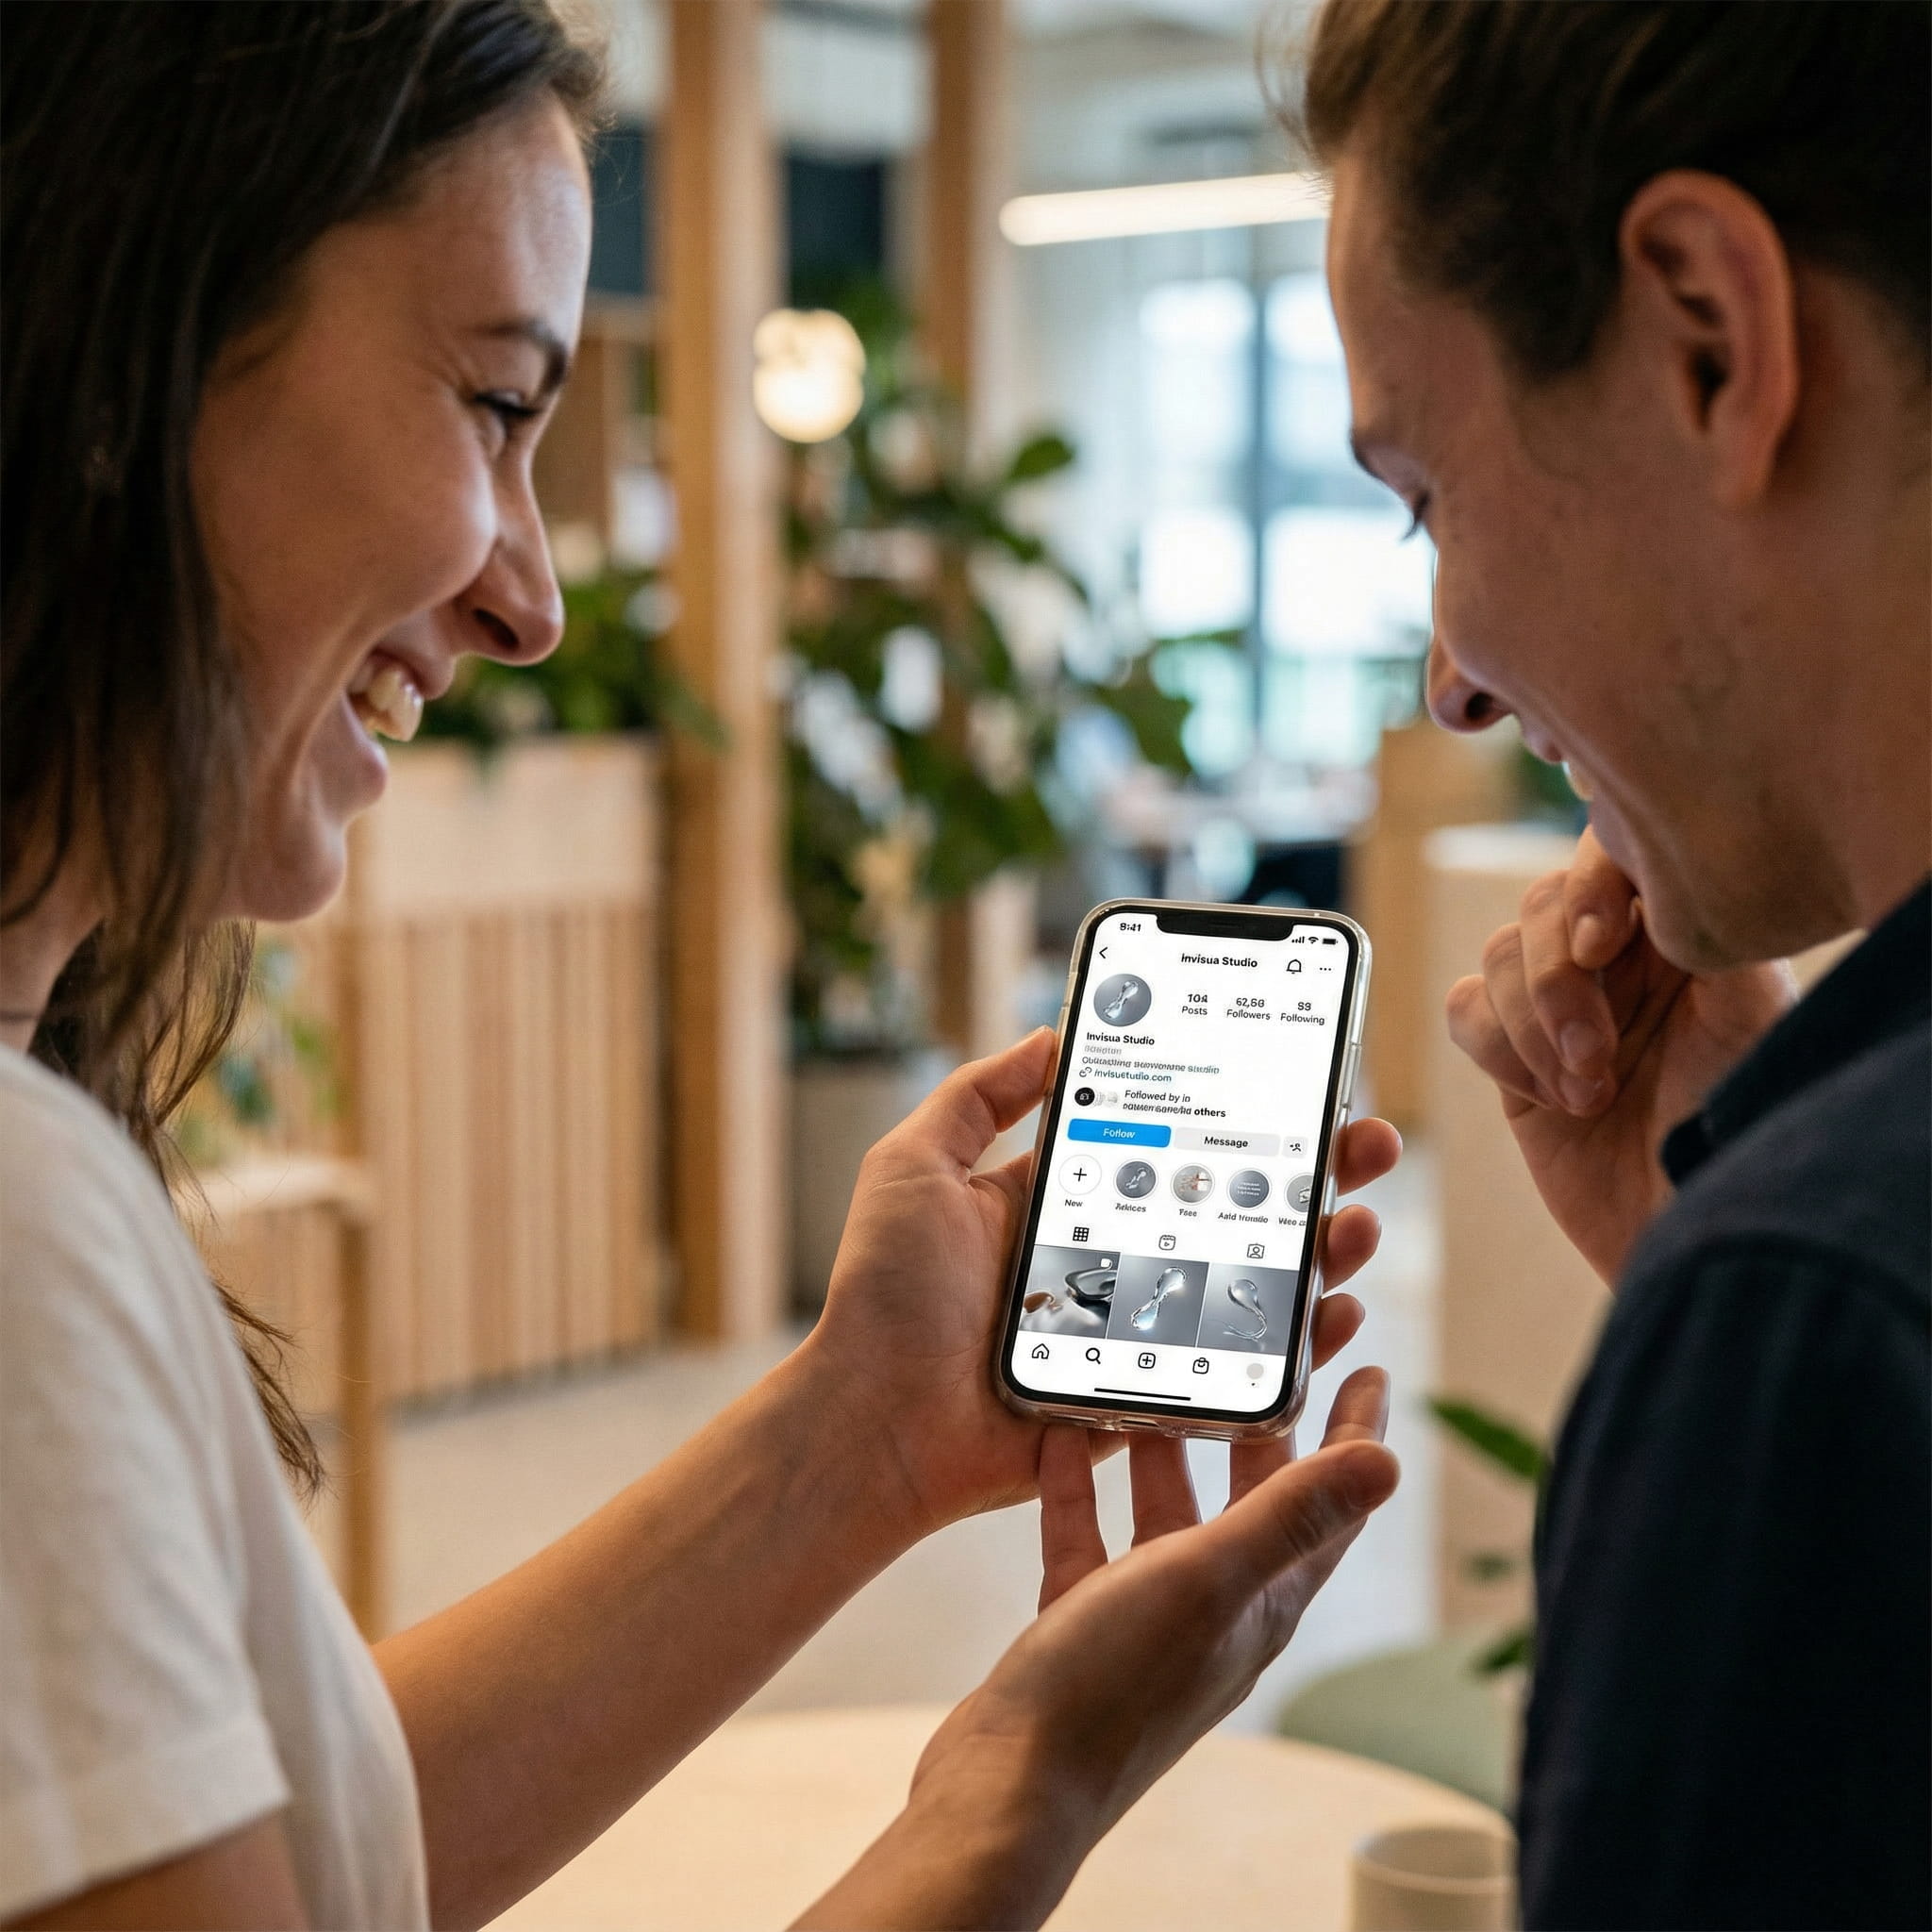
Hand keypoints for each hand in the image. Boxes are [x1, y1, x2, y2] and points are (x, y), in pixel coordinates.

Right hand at [794, 1372, 1398, 1930]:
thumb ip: (1290, 1516)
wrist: (1011, 1781)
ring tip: (1146, 1378)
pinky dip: (1078, 1488)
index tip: (1364, 1368)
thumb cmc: (1113, 1687)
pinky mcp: (1081, 1623)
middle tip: (1246, 1353)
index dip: (1353, 1434)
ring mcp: (1147, 1617)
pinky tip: (1058, 1439)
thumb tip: (1389, 1464)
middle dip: (1253, 1426)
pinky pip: (1088, 1537)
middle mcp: (1215, 1606)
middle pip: (1251, 1499)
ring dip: (1160, 1449)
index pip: (1331, 1504)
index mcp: (1263, 1598)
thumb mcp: (1209, 1579)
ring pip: (1166, 1513)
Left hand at [803, 1028, 1402, 1538]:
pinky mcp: (1150, 1394)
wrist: (874, 1423)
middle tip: (1364, 1144)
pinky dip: (1295, 1346)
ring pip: (1253, 1286)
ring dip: (1319, 1252)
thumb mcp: (915, 1165)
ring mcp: (1138, 1329)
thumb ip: (976, 1096)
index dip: (1237, 1115)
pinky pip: (1238, 1369)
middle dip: (1308, 1176)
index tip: (1300, 1082)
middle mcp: (1112, 1258)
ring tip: (1359, 1222)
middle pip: (1233, 1208)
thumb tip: (1052, 1035)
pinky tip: (1335, 1314)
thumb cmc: (885, 1295)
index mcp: (1066, 1202)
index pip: (1174, 1144)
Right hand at [1445, 828, 1793, 1282]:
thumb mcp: (1748, 1015)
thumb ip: (1703, 932)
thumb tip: (1639, 879)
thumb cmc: (1738, 1127)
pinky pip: (1464, 1011)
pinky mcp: (1512, 1056)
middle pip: (1543, 905)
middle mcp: (1618, 958)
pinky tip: (1552, 1099)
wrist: (1689, 1229)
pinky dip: (1499, 1052)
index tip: (1603, 942)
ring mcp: (1560, 1006)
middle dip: (1558, 982)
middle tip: (1600, 1056)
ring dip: (1535, 1028)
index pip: (1609, 852)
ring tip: (1589, 1091)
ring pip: (1498, 957)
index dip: (1590, 883)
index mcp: (1678, 929)